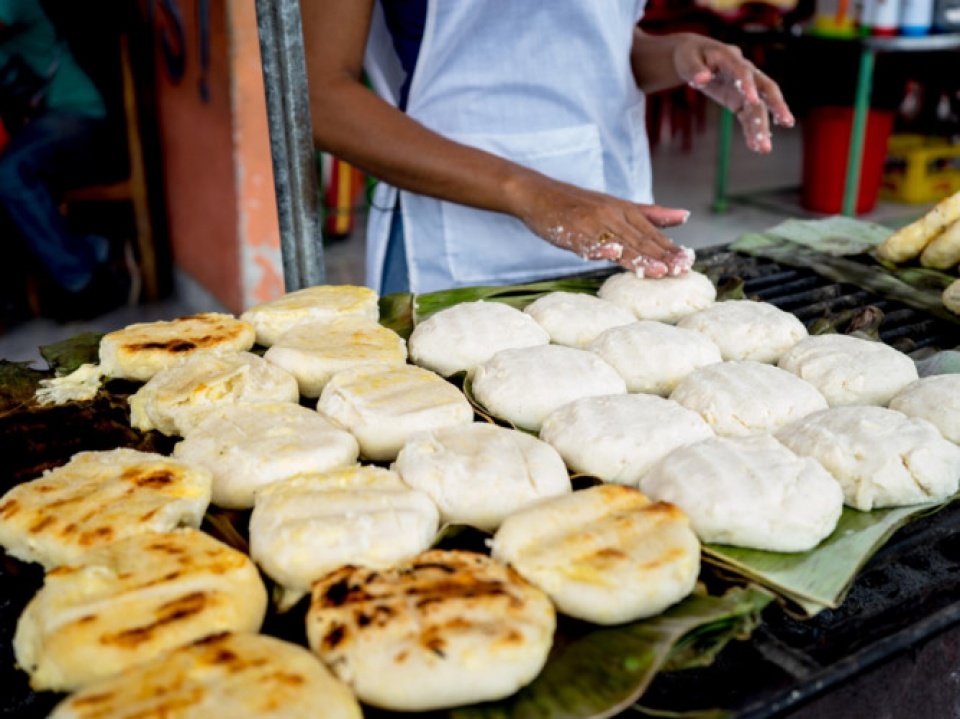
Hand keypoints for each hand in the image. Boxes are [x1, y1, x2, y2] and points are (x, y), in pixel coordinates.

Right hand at [513, 176, 693, 277]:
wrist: (539, 194)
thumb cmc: (578, 204)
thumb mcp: (616, 205)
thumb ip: (650, 214)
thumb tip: (684, 216)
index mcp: (625, 210)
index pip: (653, 233)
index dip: (670, 248)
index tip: (688, 263)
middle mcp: (612, 215)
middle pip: (641, 239)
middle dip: (662, 256)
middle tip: (682, 271)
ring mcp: (593, 223)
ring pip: (620, 243)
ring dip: (640, 258)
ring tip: (660, 271)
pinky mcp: (573, 231)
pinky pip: (588, 242)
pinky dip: (600, 248)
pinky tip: (612, 254)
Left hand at [672, 35, 793, 152]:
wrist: (695, 57)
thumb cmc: (690, 56)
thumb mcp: (687, 60)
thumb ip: (694, 69)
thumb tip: (702, 79)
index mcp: (731, 58)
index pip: (743, 71)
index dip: (748, 84)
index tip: (752, 99)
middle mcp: (744, 72)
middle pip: (765, 88)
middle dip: (776, 105)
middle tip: (787, 122)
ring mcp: (744, 88)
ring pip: (758, 107)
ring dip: (763, 127)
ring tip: (765, 149)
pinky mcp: (739, 101)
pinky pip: (748, 117)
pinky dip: (750, 131)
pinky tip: (754, 147)